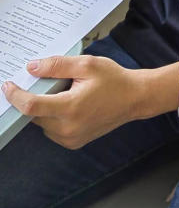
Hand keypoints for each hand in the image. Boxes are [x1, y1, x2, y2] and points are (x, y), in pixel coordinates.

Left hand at [3, 55, 146, 148]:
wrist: (136, 98)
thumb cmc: (115, 80)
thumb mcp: (88, 64)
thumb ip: (57, 65)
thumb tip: (31, 68)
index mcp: (71, 107)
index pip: (31, 106)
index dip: (15, 96)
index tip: (8, 86)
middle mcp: (68, 127)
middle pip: (34, 115)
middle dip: (35, 99)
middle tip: (52, 85)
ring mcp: (71, 138)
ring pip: (42, 124)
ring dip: (45, 110)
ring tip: (66, 96)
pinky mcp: (74, 142)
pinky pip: (52, 131)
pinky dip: (53, 119)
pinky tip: (70, 108)